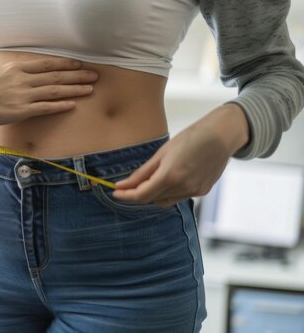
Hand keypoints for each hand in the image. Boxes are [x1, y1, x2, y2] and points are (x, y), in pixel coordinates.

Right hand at [0, 58, 97, 128]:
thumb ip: (8, 69)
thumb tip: (13, 69)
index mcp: (17, 68)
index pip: (47, 64)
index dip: (64, 64)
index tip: (78, 64)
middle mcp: (24, 79)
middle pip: (56, 77)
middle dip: (77, 76)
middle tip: (94, 75)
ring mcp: (25, 95)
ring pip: (55, 91)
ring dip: (75, 90)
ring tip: (90, 89)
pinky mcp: (23, 110)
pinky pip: (46, 107)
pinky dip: (61, 106)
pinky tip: (73, 104)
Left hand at [113, 104, 249, 207]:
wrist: (222, 136)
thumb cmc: (191, 138)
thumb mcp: (162, 153)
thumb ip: (142, 173)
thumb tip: (122, 185)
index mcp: (170, 175)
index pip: (142, 195)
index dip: (126, 196)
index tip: (115, 192)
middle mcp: (183, 187)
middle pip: (152, 199)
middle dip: (138, 193)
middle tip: (128, 184)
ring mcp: (194, 191)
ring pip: (165, 200)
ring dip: (154, 193)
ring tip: (153, 178)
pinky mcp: (202, 192)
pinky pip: (179, 197)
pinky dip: (169, 191)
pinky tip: (171, 178)